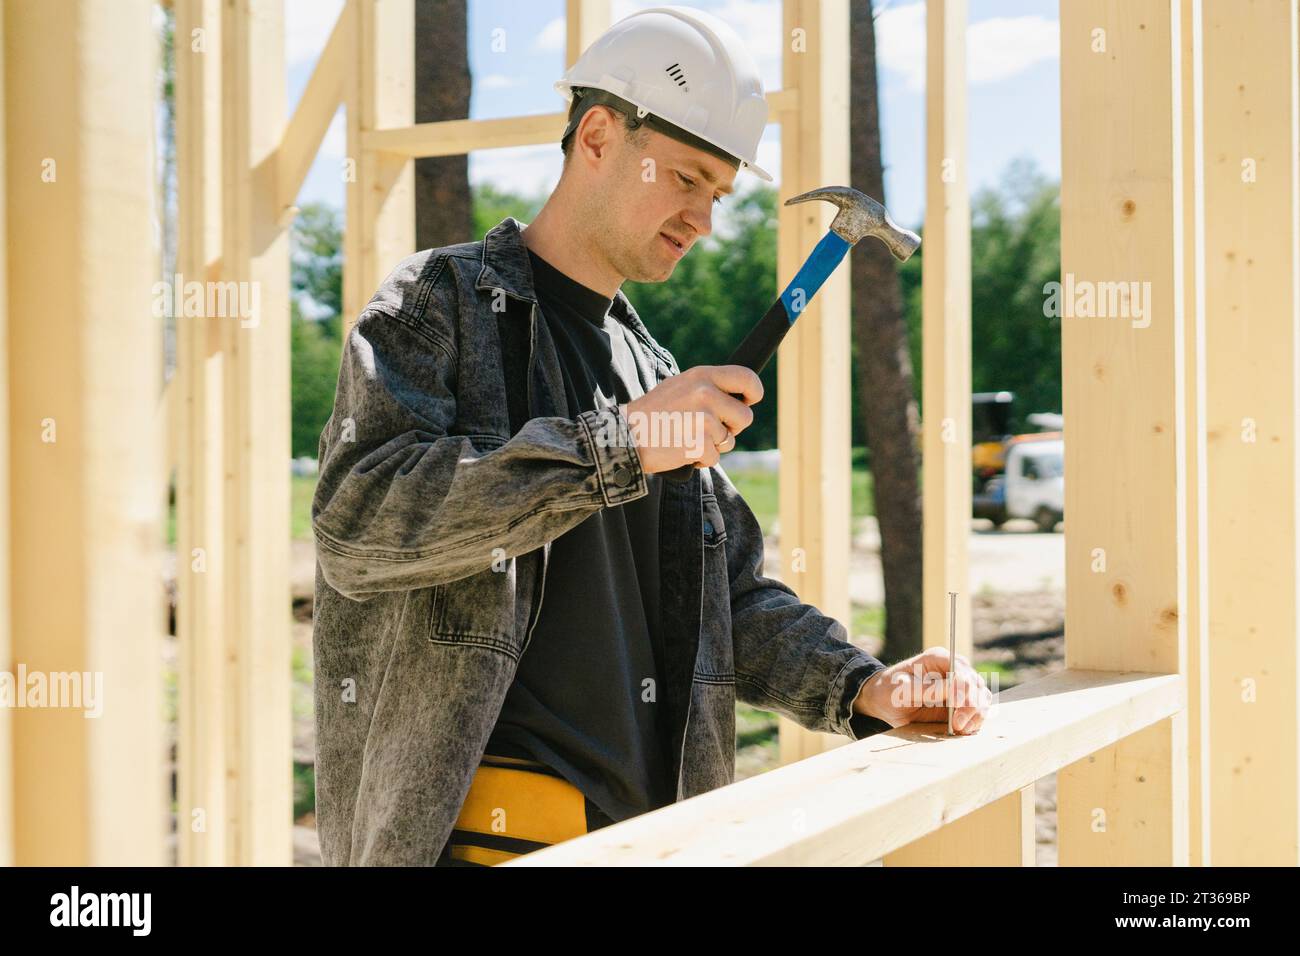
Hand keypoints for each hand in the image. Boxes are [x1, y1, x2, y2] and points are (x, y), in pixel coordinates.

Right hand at [620, 365, 762, 473]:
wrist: (626, 435)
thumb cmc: (653, 413)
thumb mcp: (680, 386)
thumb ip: (708, 388)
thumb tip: (739, 398)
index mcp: (702, 375)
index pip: (747, 378)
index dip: (754, 393)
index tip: (748, 402)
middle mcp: (706, 393)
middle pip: (745, 417)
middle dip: (732, 428)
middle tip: (708, 429)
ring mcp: (703, 418)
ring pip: (729, 440)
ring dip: (713, 445)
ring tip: (687, 437)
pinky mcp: (699, 442)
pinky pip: (715, 457)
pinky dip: (701, 459)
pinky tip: (681, 449)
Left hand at [854, 647, 991, 734]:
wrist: (887, 701)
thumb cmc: (891, 690)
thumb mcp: (901, 689)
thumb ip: (925, 689)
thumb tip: (951, 689)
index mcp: (938, 658)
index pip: (960, 669)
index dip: (962, 687)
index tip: (955, 704)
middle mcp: (954, 668)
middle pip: (975, 684)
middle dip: (970, 705)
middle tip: (957, 724)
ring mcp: (961, 685)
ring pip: (982, 697)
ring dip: (976, 715)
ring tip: (961, 729)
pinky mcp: (963, 702)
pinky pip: (979, 710)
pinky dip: (976, 721)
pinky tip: (964, 730)